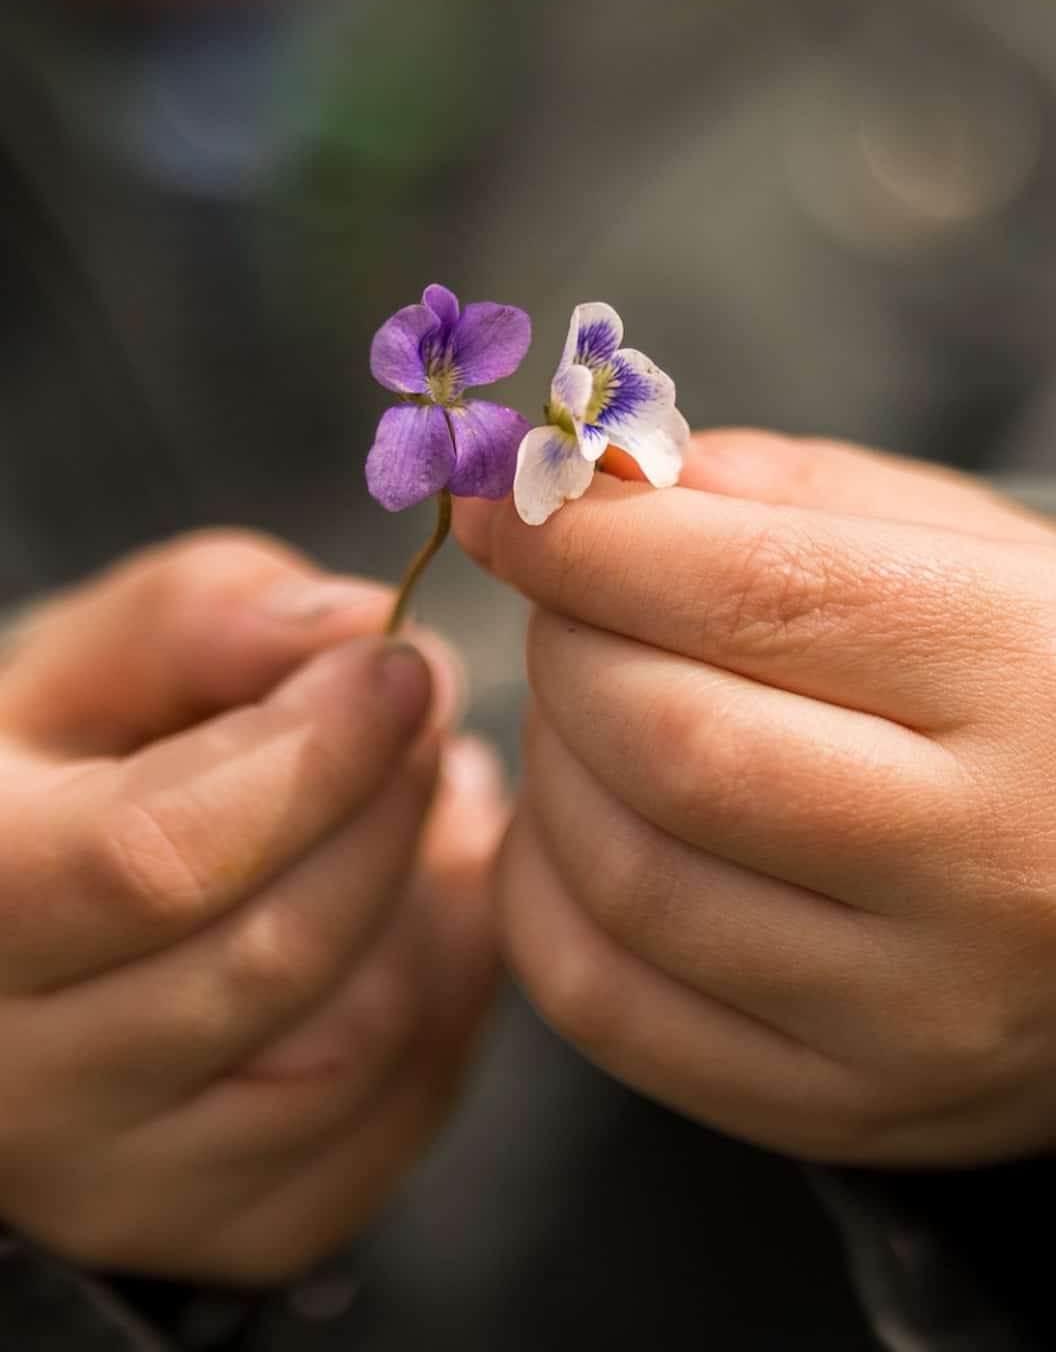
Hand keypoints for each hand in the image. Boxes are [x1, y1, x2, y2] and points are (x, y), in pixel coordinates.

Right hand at [0, 533, 504, 1281]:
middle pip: (275, 958)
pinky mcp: (220, 1229)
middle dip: (389, 809)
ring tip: (426, 795)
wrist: (17, 927)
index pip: (156, 860)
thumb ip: (207, 614)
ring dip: (432, 902)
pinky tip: (421, 901)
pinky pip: (395, 1121)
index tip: (396, 667)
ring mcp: (116, 1183)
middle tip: (421, 713)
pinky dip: (447, 997)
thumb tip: (353, 629)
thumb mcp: (90, 656)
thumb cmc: (53, 766)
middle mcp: (15, 1084)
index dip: (314, 754)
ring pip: (355, 1050)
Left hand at [457, 433, 1055, 1166]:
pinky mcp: (848, 1110)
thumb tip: (579, 485)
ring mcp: (911, 1010)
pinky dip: (542, 893)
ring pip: (626, 877)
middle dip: (565, 646)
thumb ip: (774, 495)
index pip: (753, 595)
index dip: (587, 539)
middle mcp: (979, 861)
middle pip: (671, 741)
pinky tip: (574, 823)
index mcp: (1018, 676)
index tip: (500, 498)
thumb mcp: (955, 546)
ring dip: (550, 764)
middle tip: (568, 606)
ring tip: (587, 710)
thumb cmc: (1037, 680)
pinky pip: (609, 1008)